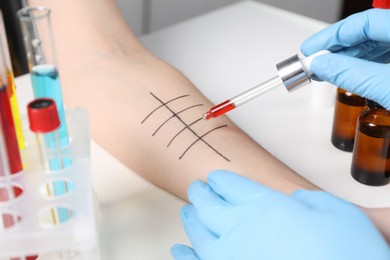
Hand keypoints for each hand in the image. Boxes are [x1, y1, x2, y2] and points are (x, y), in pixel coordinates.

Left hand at [171, 170, 389, 259]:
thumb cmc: (345, 254)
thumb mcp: (337, 213)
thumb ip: (308, 201)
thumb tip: (295, 201)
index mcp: (262, 206)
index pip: (230, 185)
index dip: (221, 180)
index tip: (215, 178)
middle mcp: (239, 229)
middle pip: (208, 205)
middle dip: (201, 194)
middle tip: (197, 189)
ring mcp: (229, 257)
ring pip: (198, 233)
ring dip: (191, 219)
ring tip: (187, 211)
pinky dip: (185, 255)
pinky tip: (179, 250)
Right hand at [301, 9, 389, 109]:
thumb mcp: (386, 88)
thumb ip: (352, 74)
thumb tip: (321, 65)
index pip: (363, 22)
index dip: (331, 35)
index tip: (310, 50)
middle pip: (367, 31)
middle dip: (336, 47)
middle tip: (313, 61)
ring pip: (375, 44)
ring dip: (348, 57)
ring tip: (326, 69)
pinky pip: (384, 55)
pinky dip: (363, 64)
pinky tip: (348, 72)